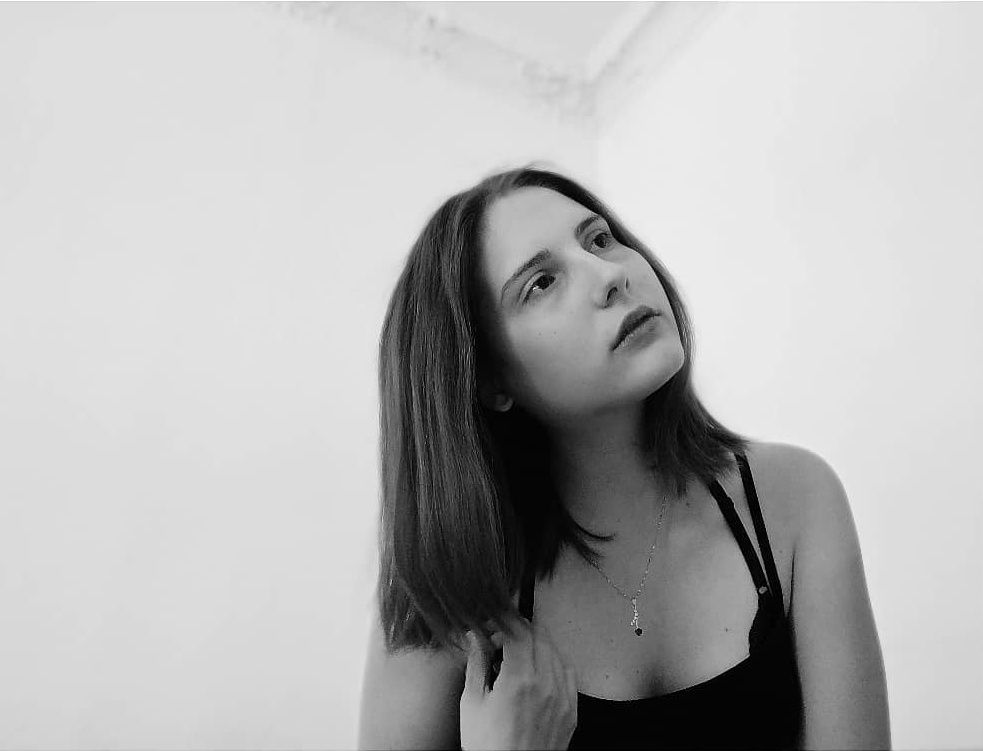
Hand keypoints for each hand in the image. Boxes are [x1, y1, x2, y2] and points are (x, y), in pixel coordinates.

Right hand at [459, 613, 577, 749]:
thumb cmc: (489, 747)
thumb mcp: (472, 703)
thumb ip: (476, 664)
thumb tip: (475, 637)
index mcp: (519, 679)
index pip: (517, 630)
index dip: (503, 619)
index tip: (493, 619)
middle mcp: (545, 683)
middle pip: (538, 636)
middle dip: (518, 628)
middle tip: (501, 635)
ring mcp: (562, 696)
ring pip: (555, 651)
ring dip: (536, 643)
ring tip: (517, 653)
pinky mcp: (571, 709)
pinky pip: (568, 672)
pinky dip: (553, 662)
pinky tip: (539, 668)